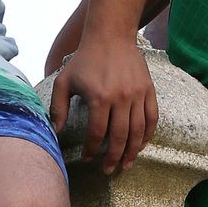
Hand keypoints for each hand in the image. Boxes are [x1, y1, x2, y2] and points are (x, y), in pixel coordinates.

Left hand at [48, 29, 158, 172]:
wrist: (111, 36)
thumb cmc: (85, 60)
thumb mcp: (64, 81)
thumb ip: (58, 108)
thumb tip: (54, 132)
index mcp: (99, 98)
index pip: (97, 133)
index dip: (93, 150)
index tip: (88, 158)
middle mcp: (121, 98)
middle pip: (120, 137)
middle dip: (113, 158)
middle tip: (107, 170)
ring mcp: (137, 95)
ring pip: (138, 131)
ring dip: (133, 151)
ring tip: (126, 164)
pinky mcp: (148, 90)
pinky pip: (152, 118)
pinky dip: (148, 135)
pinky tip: (141, 145)